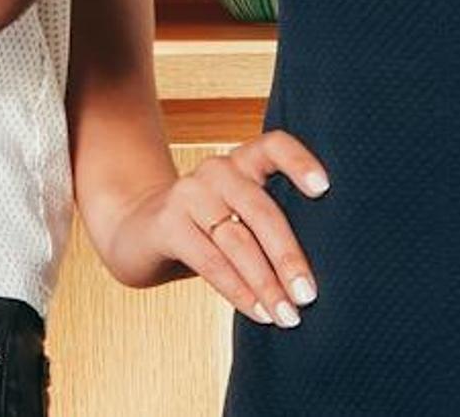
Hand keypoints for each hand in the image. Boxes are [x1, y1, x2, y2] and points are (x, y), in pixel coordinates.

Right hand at [98, 130, 327, 326]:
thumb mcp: (238, 220)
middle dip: (288, 257)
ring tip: (286, 314)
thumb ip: (269, 232)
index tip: (324, 189)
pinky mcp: (167, 222)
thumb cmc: (204, 233)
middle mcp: (216, 171)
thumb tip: (313, 279)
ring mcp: (188, 193)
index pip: (273, 146)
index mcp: (241, 164)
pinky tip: (256, 310)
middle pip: (261, 209)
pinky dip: (237, 290)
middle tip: (308, 295)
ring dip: (265, 283)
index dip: (299, 162)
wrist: (136, 233)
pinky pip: (210, 260)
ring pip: (237, 239)